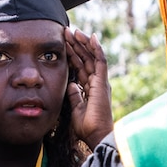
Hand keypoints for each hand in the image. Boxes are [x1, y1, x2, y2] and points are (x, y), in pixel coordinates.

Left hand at [65, 28, 112, 149]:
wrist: (96, 135)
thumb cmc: (87, 127)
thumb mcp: (76, 109)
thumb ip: (74, 96)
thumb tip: (70, 85)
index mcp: (91, 88)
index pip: (80, 67)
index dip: (73, 55)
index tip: (64, 44)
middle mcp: (97, 82)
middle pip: (86, 59)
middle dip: (76, 45)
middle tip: (67, 32)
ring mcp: (101, 81)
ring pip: (92, 56)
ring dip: (83, 43)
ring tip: (74, 31)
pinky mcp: (102, 82)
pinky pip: (100, 61)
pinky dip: (95, 48)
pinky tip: (91, 37)